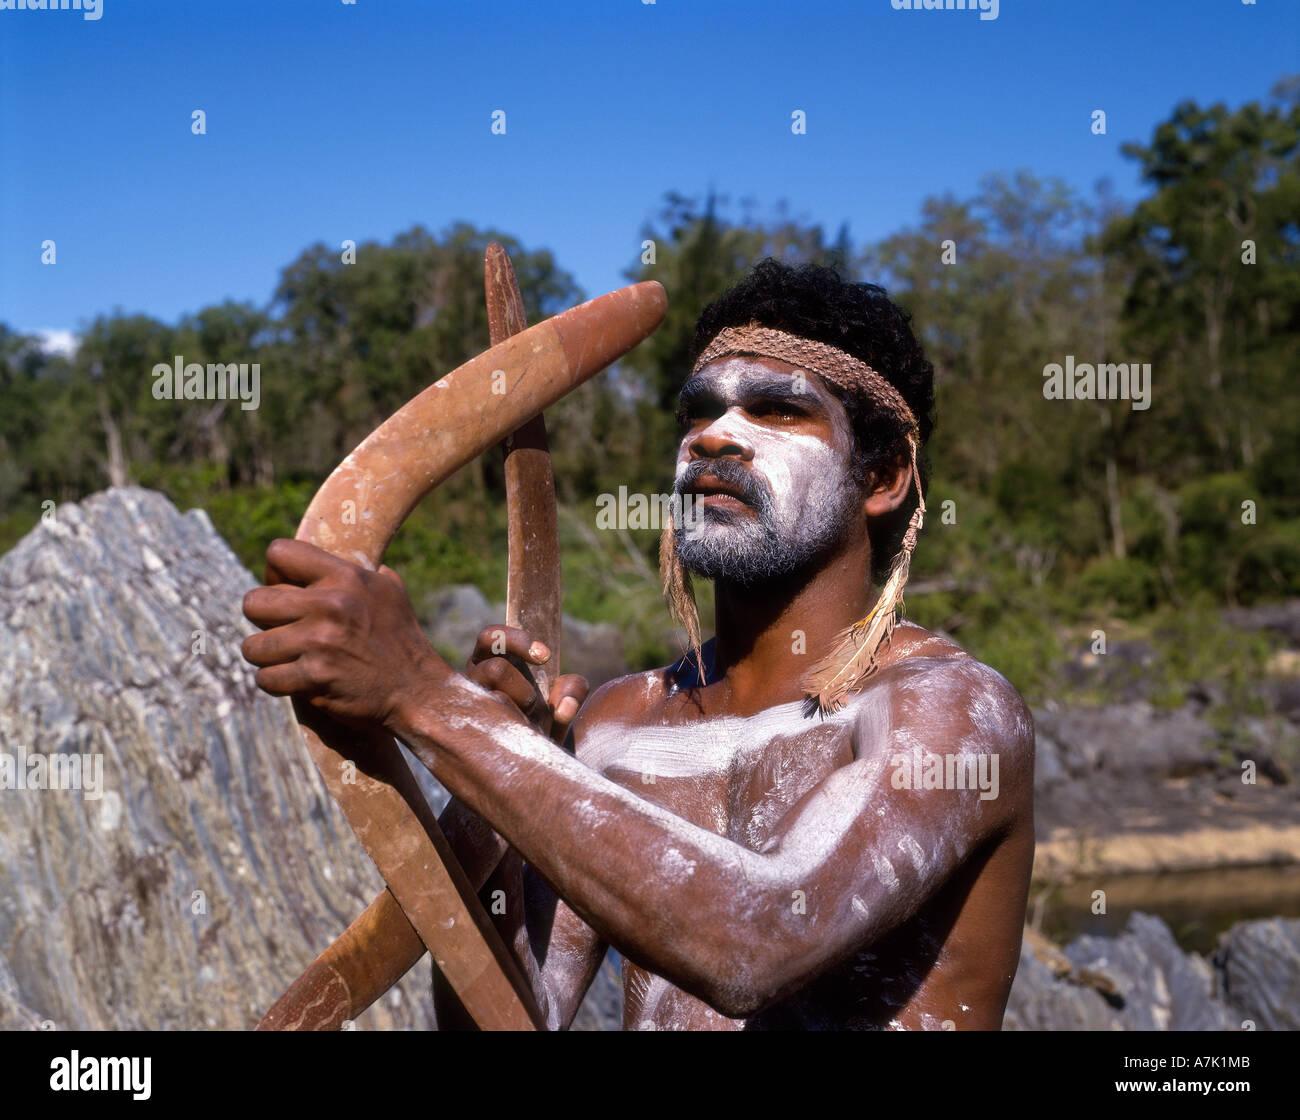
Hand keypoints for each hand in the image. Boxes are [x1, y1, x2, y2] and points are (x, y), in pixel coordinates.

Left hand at [240, 538, 442, 729]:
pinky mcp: (314, 677)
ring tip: (287, 658)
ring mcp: (320, 642)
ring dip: (266, 656)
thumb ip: (357, 571)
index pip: (279, 553)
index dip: (274, 573)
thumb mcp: (389, 590)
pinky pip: (266, 678)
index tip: (287, 591)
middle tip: (282, 631)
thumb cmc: (400, 639)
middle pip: (254, 602)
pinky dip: (276, 682)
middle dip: (263, 620)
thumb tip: (330, 554)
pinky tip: (296, 680)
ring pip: (253, 646)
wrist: (416, 689)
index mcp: (346, 577)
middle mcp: (331, 605)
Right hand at [465, 624, 588, 744]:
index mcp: (489, 659)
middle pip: (495, 669)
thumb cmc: (542, 720)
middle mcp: (472, 678)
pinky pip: (489, 726)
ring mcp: (466, 704)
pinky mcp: (467, 729)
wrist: (532, 761)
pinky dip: (513, 729)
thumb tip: (565, 706)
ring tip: (525, 725)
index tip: (546, 657)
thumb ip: (573, 691)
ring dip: (518, 713)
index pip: (491, 637)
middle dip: (524, 690)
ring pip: (493, 700)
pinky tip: (518, 737)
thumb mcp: (564, 703)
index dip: (517, 641)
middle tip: (535, 706)